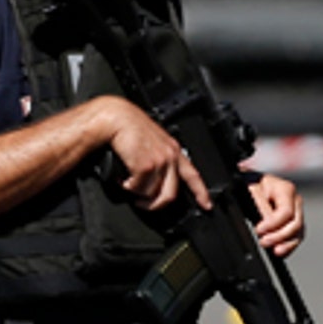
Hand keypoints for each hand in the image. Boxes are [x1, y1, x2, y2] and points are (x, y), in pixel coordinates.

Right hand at [102, 97, 210, 211]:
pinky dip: (127, 186)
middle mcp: (170, 156)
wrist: (116, 117)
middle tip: (143, 205)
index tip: (206, 205)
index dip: (201, 193)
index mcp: (173, 150)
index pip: (193, 175)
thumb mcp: (151, 142)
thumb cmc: (128, 128)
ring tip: (127, 180)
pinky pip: (137, 188)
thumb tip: (154, 183)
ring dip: (136, 192)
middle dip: (155, 205)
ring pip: (150, 193)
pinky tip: (122, 177)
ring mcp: (160, 161)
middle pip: (170, 194)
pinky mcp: (147, 165)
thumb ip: (158, 160)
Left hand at [245, 174, 304, 256]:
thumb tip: (267, 225)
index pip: (286, 212)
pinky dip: (288, 246)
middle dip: (280, 236)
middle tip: (263, 242)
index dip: (273, 224)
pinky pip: (296, 237)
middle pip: (295, 223)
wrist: (251, 185)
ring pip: (298, 232)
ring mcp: (296, 212)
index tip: (259, 230)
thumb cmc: (251, 184)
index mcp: (286, 189)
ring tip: (274, 251)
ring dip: (287, 244)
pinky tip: (279, 251)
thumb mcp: (252, 191)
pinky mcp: (292, 222)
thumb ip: (261, 207)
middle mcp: (295, 200)